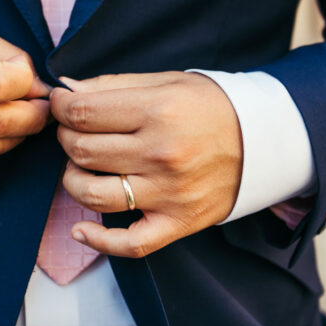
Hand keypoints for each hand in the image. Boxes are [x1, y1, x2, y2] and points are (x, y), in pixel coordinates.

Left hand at [50, 72, 242, 257]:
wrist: (264, 141)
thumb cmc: (210, 107)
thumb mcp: (166, 82)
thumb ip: (113, 85)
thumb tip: (67, 90)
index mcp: (158, 111)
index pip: (83, 113)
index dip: (61, 107)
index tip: (60, 105)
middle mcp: (162, 153)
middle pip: (82, 151)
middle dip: (66, 138)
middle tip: (74, 132)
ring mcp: (169, 192)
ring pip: (92, 194)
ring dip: (72, 180)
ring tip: (81, 168)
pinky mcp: (178, 222)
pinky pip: (129, 243)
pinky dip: (98, 240)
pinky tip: (81, 229)